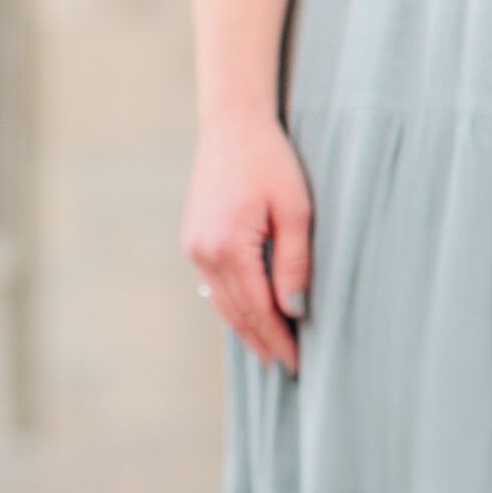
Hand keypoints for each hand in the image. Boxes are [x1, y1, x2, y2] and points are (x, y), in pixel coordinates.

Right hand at [182, 107, 311, 371]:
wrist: (231, 124)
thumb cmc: (270, 160)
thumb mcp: (296, 209)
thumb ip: (294, 262)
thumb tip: (294, 310)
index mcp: (229, 248)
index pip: (259, 309)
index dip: (279, 339)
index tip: (298, 362)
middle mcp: (204, 254)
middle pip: (237, 313)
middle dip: (263, 342)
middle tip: (287, 368)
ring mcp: (194, 249)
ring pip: (221, 304)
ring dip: (245, 330)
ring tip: (268, 352)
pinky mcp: (193, 241)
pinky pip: (214, 286)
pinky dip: (232, 307)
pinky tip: (247, 318)